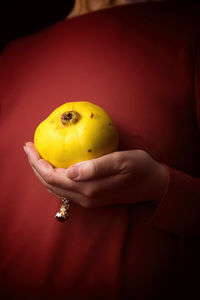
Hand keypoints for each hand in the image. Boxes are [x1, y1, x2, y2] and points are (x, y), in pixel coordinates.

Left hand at [24, 142, 167, 207]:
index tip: (29, 146)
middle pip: (49, 184)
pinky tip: (54, 165)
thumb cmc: (140, 168)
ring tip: (36, 155)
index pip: (52, 176)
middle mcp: (85, 198)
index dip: (37, 162)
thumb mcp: (121, 161)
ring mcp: (88, 200)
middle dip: (35, 166)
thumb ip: (96, 167)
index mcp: (89, 189)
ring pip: (55, 188)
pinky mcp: (92, 198)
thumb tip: (70, 172)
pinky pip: (64, 188)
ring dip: (43, 172)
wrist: (153, 185)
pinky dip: (54, 177)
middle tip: (28, 147)